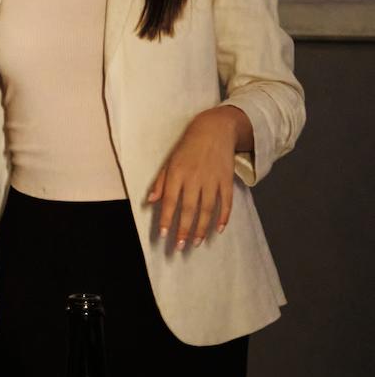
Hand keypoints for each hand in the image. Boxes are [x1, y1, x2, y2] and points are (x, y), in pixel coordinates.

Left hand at [147, 105, 247, 249]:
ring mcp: (212, 180)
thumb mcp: (169, 161)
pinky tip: (218, 230)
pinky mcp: (226, 180)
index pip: (170, 201)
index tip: (164, 234)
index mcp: (177, 173)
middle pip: (189, 209)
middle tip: (179, 246)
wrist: (214, 130)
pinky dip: (223, 217)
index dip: (167, 219)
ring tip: (196, 242)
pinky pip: (226, 202)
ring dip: (202, 228)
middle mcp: (194, 178)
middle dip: (184, 229)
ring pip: (208, 209)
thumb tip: (151, 201)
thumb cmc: (187, 147)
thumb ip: (160, 182)